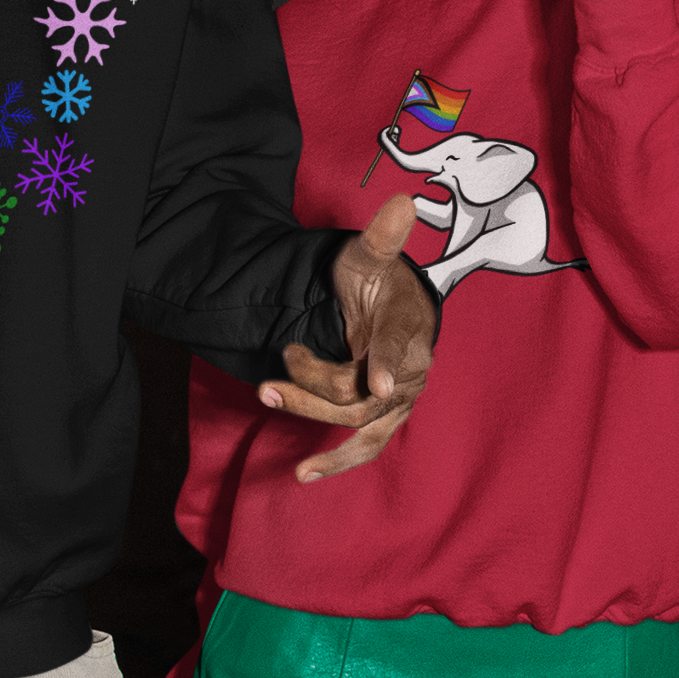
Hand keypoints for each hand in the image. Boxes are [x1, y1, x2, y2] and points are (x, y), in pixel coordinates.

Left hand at [261, 195, 436, 481]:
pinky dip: (335, 463)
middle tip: (278, 359)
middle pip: (363, 388)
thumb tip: (401, 202)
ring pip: (356, 419)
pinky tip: (303, 475)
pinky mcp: (382, 420)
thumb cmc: (381, 284)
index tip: (375, 380)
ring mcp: (397, 401)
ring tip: (267, 394)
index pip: (400, 347)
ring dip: (310, 411)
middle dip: (315, 379)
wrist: (394, 314)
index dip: (388, 363)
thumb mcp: (374, 257)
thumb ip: (383, 237)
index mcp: (411, 329)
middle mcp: (411, 372)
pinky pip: (363, 447)